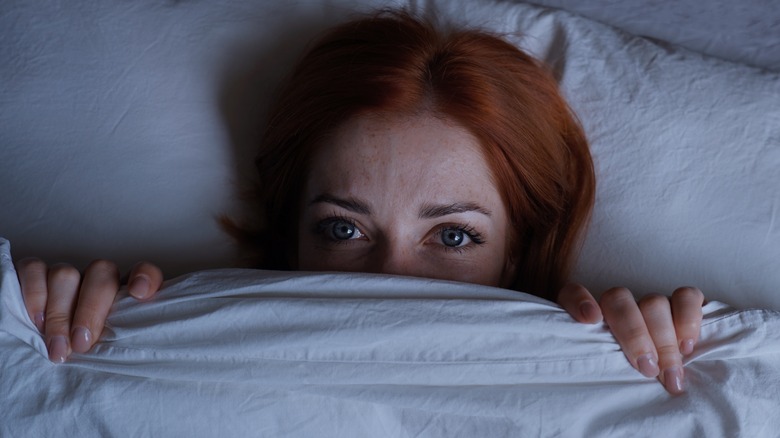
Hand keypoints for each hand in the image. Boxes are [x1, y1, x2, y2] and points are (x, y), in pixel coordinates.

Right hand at [15, 258, 163, 362]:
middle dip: (91, 309)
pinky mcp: (32, 273)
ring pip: (65, 273)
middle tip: (82, 344)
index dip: (145, 277)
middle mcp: (94, 278)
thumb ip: (121, 344)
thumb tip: (133, 358)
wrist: (42, 349)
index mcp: (122, 292)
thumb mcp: (108, 349)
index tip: (140, 294)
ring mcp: (64, 274)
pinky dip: (34, 294)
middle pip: (101, 272)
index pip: (143, 271)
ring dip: (60, 313)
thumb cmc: (85, 352)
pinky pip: (33, 269)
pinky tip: (36, 321)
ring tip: (58, 347)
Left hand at [557, 283, 703, 394]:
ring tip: (669, 372)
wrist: (662, 375)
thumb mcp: (604, 372)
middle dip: (635, 335)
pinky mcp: (681, 305)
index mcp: (589, 317)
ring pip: (653, 302)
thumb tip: (601, 377)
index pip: (573, 294)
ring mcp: (650, 303)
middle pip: (619, 300)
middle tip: (647, 370)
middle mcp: (619, 305)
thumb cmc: (621, 376)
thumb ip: (598, 364)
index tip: (590, 319)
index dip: (579, 301)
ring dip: (663, 339)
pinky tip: (687, 345)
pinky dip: (689, 318)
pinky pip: (687, 296)